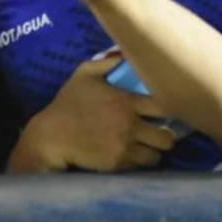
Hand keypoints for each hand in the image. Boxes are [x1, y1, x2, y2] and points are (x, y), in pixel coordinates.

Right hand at [10, 57, 175, 172]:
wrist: (51, 136)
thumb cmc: (68, 102)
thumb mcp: (84, 73)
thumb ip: (108, 62)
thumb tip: (127, 54)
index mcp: (125, 101)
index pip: (164, 106)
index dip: (170, 108)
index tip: (167, 109)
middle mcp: (129, 126)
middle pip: (167, 138)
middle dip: (166, 135)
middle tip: (160, 132)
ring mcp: (123, 148)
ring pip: (157, 156)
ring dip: (154, 151)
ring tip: (148, 146)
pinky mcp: (117, 165)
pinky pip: (140, 166)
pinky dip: (139, 161)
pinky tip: (132, 153)